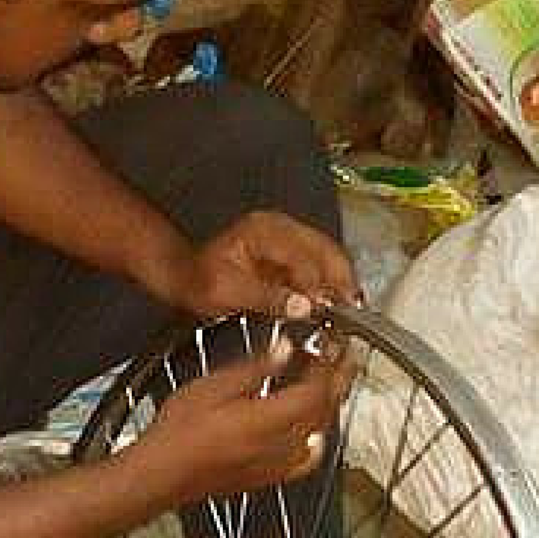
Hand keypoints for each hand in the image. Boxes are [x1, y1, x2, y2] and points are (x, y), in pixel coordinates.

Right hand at [130, 331, 349, 507]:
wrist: (161, 474)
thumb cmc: (178, 435)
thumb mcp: (211, 387)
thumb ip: (254, 369)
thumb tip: (284, 351)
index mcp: (267, 420)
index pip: (315, 390)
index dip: (328, 365)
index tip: (331, 344)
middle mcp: (279, 445)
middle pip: (325, 410)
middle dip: (338, 379)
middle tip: (344, 357)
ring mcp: (278, 464)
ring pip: (320, 431)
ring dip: (331, 404)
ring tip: (333, 383)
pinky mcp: (271, 476)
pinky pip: (307, 458)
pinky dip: (318, 439)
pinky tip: (315, 432)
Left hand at [174, 210, 357, 322]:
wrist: (186, 276)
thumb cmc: (199, 281)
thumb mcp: (227, 293)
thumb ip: (267, 298)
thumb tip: (304, 307)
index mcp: (263, 230)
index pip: (302, 257)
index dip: (316, 287)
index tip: (324, 311)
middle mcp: (280, 226)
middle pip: (325, 249)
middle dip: (342, 280)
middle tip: (352, 310)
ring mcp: (287, 236)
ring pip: (328, 255)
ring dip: (341, 282)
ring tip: (350, 310)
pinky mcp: (290, 250)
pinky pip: (320, 263)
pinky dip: (331, 282)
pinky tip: (335, 303)